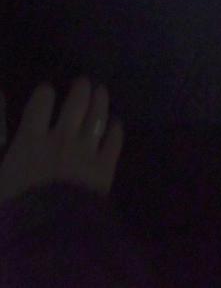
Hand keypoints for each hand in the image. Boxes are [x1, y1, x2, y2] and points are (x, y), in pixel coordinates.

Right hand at [0, 79, 123, 203]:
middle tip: (84, 82)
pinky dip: (115, 129)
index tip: (47, 89)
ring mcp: (87, 151)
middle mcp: (61, 139)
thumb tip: (3, 110)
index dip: (44, 94)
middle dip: (80, 90)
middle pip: (75, 106)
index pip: (39, 105)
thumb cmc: (13, 205)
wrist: (46, 231)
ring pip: (97, 118)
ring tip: (101, 92)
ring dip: (100, 102)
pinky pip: (114, 142)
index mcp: (30, 140)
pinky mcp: (106, 167)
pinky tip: (116, 123)